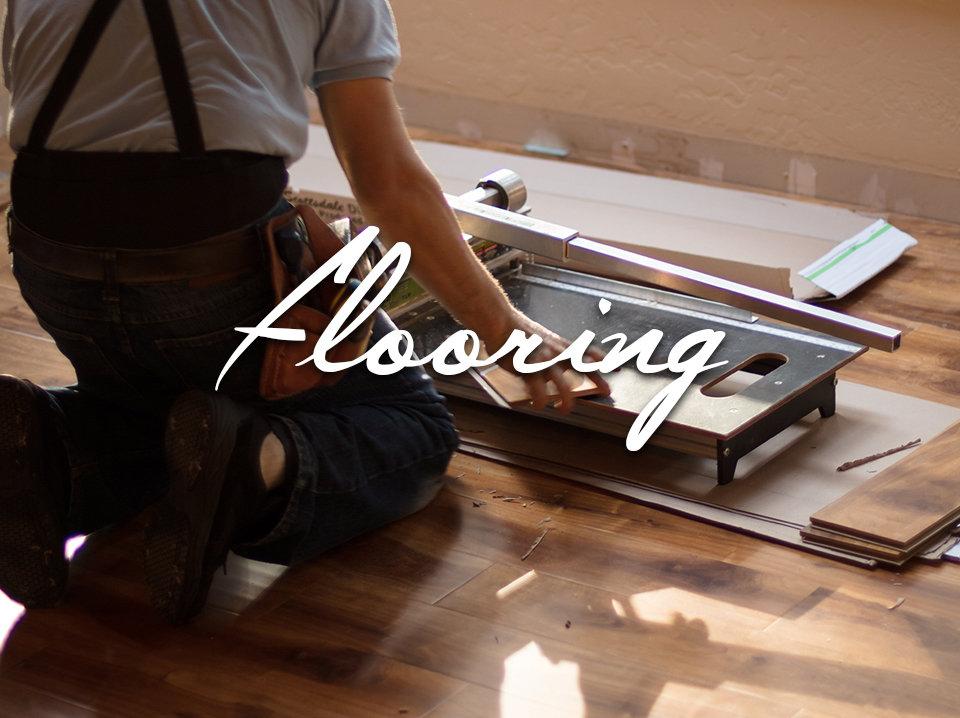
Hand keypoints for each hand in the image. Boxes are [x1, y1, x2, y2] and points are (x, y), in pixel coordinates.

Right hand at [479, 308, 610, 413]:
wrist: (501, 322)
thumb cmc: (517, 332)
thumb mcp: (542, 339)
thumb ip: (552, 351)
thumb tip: (559, 363)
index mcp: (560, 345)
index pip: (587, 351)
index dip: (603, 360)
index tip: (618, 367)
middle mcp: (556, 352)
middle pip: (583, 367)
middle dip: (597, 379)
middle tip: (607, 391)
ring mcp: (543, 361)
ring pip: (562, 384)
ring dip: (566, 400)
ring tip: (564, 410)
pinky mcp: (528, 369)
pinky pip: (538, 390)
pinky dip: (540, 400)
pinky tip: (539, 405)